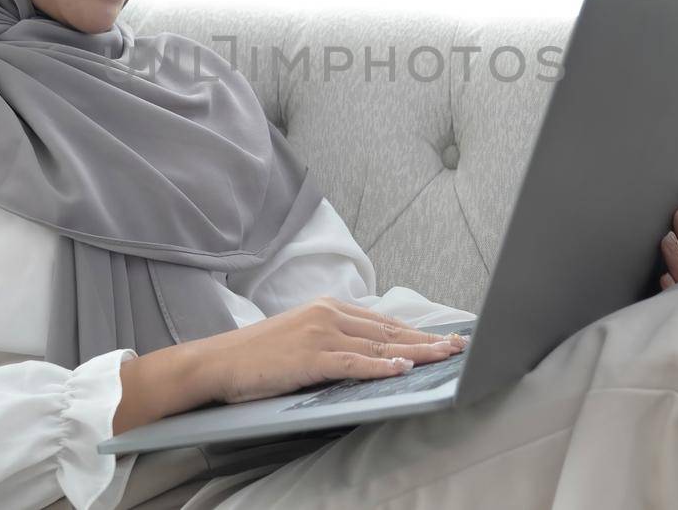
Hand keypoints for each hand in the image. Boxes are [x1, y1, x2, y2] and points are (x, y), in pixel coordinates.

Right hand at [187, 297, 468, 404]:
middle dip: (427, 340)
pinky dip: (380, 367)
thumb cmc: (259, 356)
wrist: (219, 362)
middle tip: (458, 347)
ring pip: (379, 345)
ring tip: (444, 358)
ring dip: (415, 353)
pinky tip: (402, 369)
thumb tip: (371, 354)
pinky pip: (353, 363)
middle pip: (389, 331)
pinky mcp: (310, 357)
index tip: (444, 338)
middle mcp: (329, 314)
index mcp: (329, 308)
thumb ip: (335, 340)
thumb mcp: (302, 338)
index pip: (384, 322)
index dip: (417, 331)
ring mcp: (320, 334)